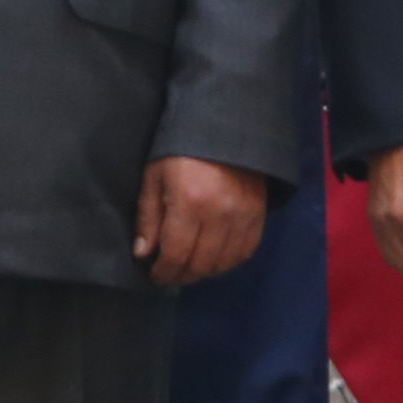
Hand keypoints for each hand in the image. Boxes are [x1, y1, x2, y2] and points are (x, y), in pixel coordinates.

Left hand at [133, 154, 268, 287]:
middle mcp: (220, 213)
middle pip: (201, 263)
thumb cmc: (180, 149)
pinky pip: (245, 251)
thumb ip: (148, 217)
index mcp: (189, 201)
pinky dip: (228, 261)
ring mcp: (243, 215)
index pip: (176, 253)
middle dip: (182, 275)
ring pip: (224, 262)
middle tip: (170, 275)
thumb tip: (143, 254)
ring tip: (189, 267)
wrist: (225, 127)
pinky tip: (213, 259)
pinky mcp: (259, 214)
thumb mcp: (154, 176)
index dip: (164, 271)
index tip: (155, 275)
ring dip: (204, 271)